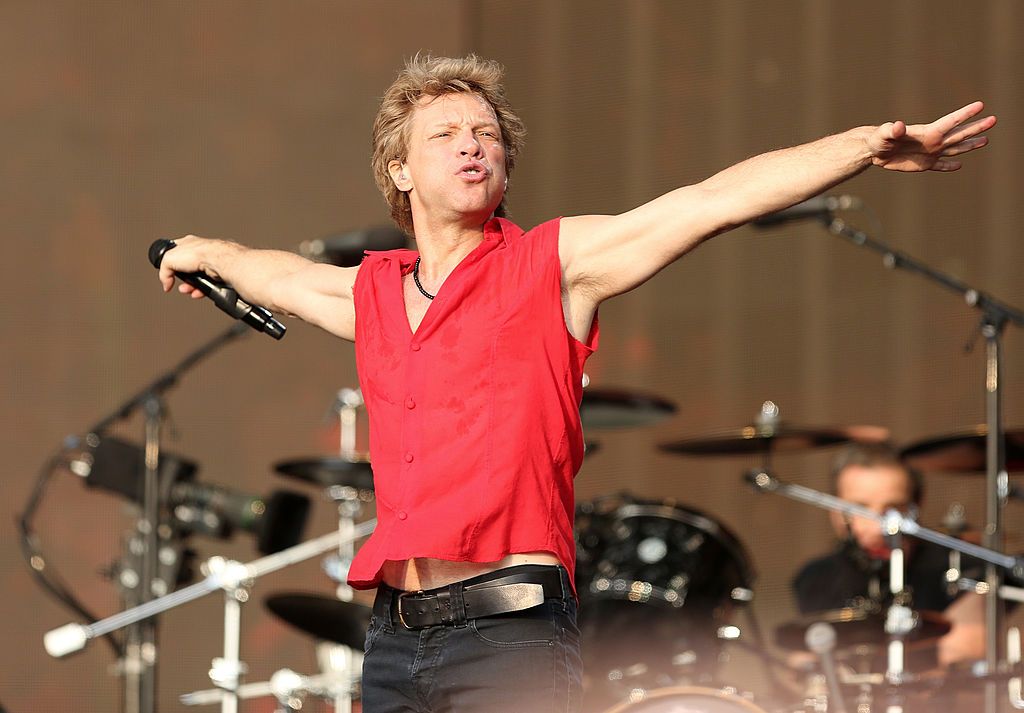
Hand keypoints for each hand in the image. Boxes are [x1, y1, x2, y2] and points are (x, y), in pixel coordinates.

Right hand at [157, 235, 224, 298]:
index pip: (174, 253)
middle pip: (186, 269)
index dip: (169, 264)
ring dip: (190, 287)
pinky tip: (196, 293)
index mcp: (187, 244)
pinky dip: (200, 290)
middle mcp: (199, 252)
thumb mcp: (168, 259)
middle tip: (179, 284)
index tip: (168, 272)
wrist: (217, 260)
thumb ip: (163, 271)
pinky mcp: (217, 273)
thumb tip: (165, 283)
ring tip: (187, 290)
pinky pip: (207, 284)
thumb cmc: (198, 252)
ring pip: (197, 278)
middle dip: (181, 279)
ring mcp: (209, 262)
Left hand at [869, 100, 995, 171]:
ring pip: (954, 149)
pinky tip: (958, 165)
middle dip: (976, 128)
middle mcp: (933, 141)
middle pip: (959, 134)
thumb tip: (897, 125)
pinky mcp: (923, 164)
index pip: (950, 122)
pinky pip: (939, 166)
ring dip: (970, 145)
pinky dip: (949, 166)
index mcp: (927, 132)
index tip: (980, 105)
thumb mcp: (884, 134)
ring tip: (986, 140)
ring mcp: (930, 153)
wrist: (874, 150)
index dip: (965, 114)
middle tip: (993, 119)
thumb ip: (892, 130)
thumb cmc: (878, 139)